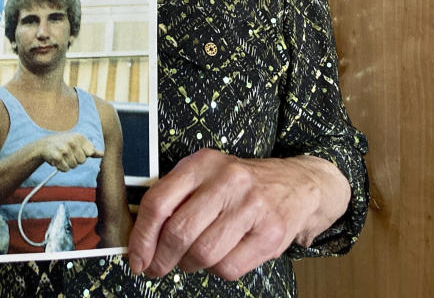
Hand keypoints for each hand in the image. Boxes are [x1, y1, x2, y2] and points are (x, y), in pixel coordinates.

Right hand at [37, 131, 102, 171]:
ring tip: (63, 157)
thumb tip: (102, 154)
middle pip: (82, 161)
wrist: (45, 144)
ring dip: (68, 164)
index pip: (90, 153)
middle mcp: (72, 141)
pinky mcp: (57, 157)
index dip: (84, 155)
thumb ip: (91, 149)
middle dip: (76, 160)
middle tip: (68, 154)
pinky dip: (62, 168)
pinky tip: (58, 161)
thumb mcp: (78, 142)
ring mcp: (64, 149)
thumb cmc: (65, 144)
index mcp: (79, 137)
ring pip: (74, 166)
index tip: (77, 151)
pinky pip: (65, 169)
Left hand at [127, 149, 349, 280]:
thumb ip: (175, 197)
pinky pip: (228, 268)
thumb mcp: (207, 175)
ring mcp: (252, 206)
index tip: (136, 257)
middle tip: (157, 268)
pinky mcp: (270, 233)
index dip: (142, 237)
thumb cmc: (241, 185)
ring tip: (191, 261)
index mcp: (203, 163)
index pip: (159, 201)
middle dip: (161, 259)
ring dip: (189, 266)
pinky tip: (220, 257)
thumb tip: (140, 239)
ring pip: (203, 254)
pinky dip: (217, 271)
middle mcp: (228, 180)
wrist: (296, 184)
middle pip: (179, 232)